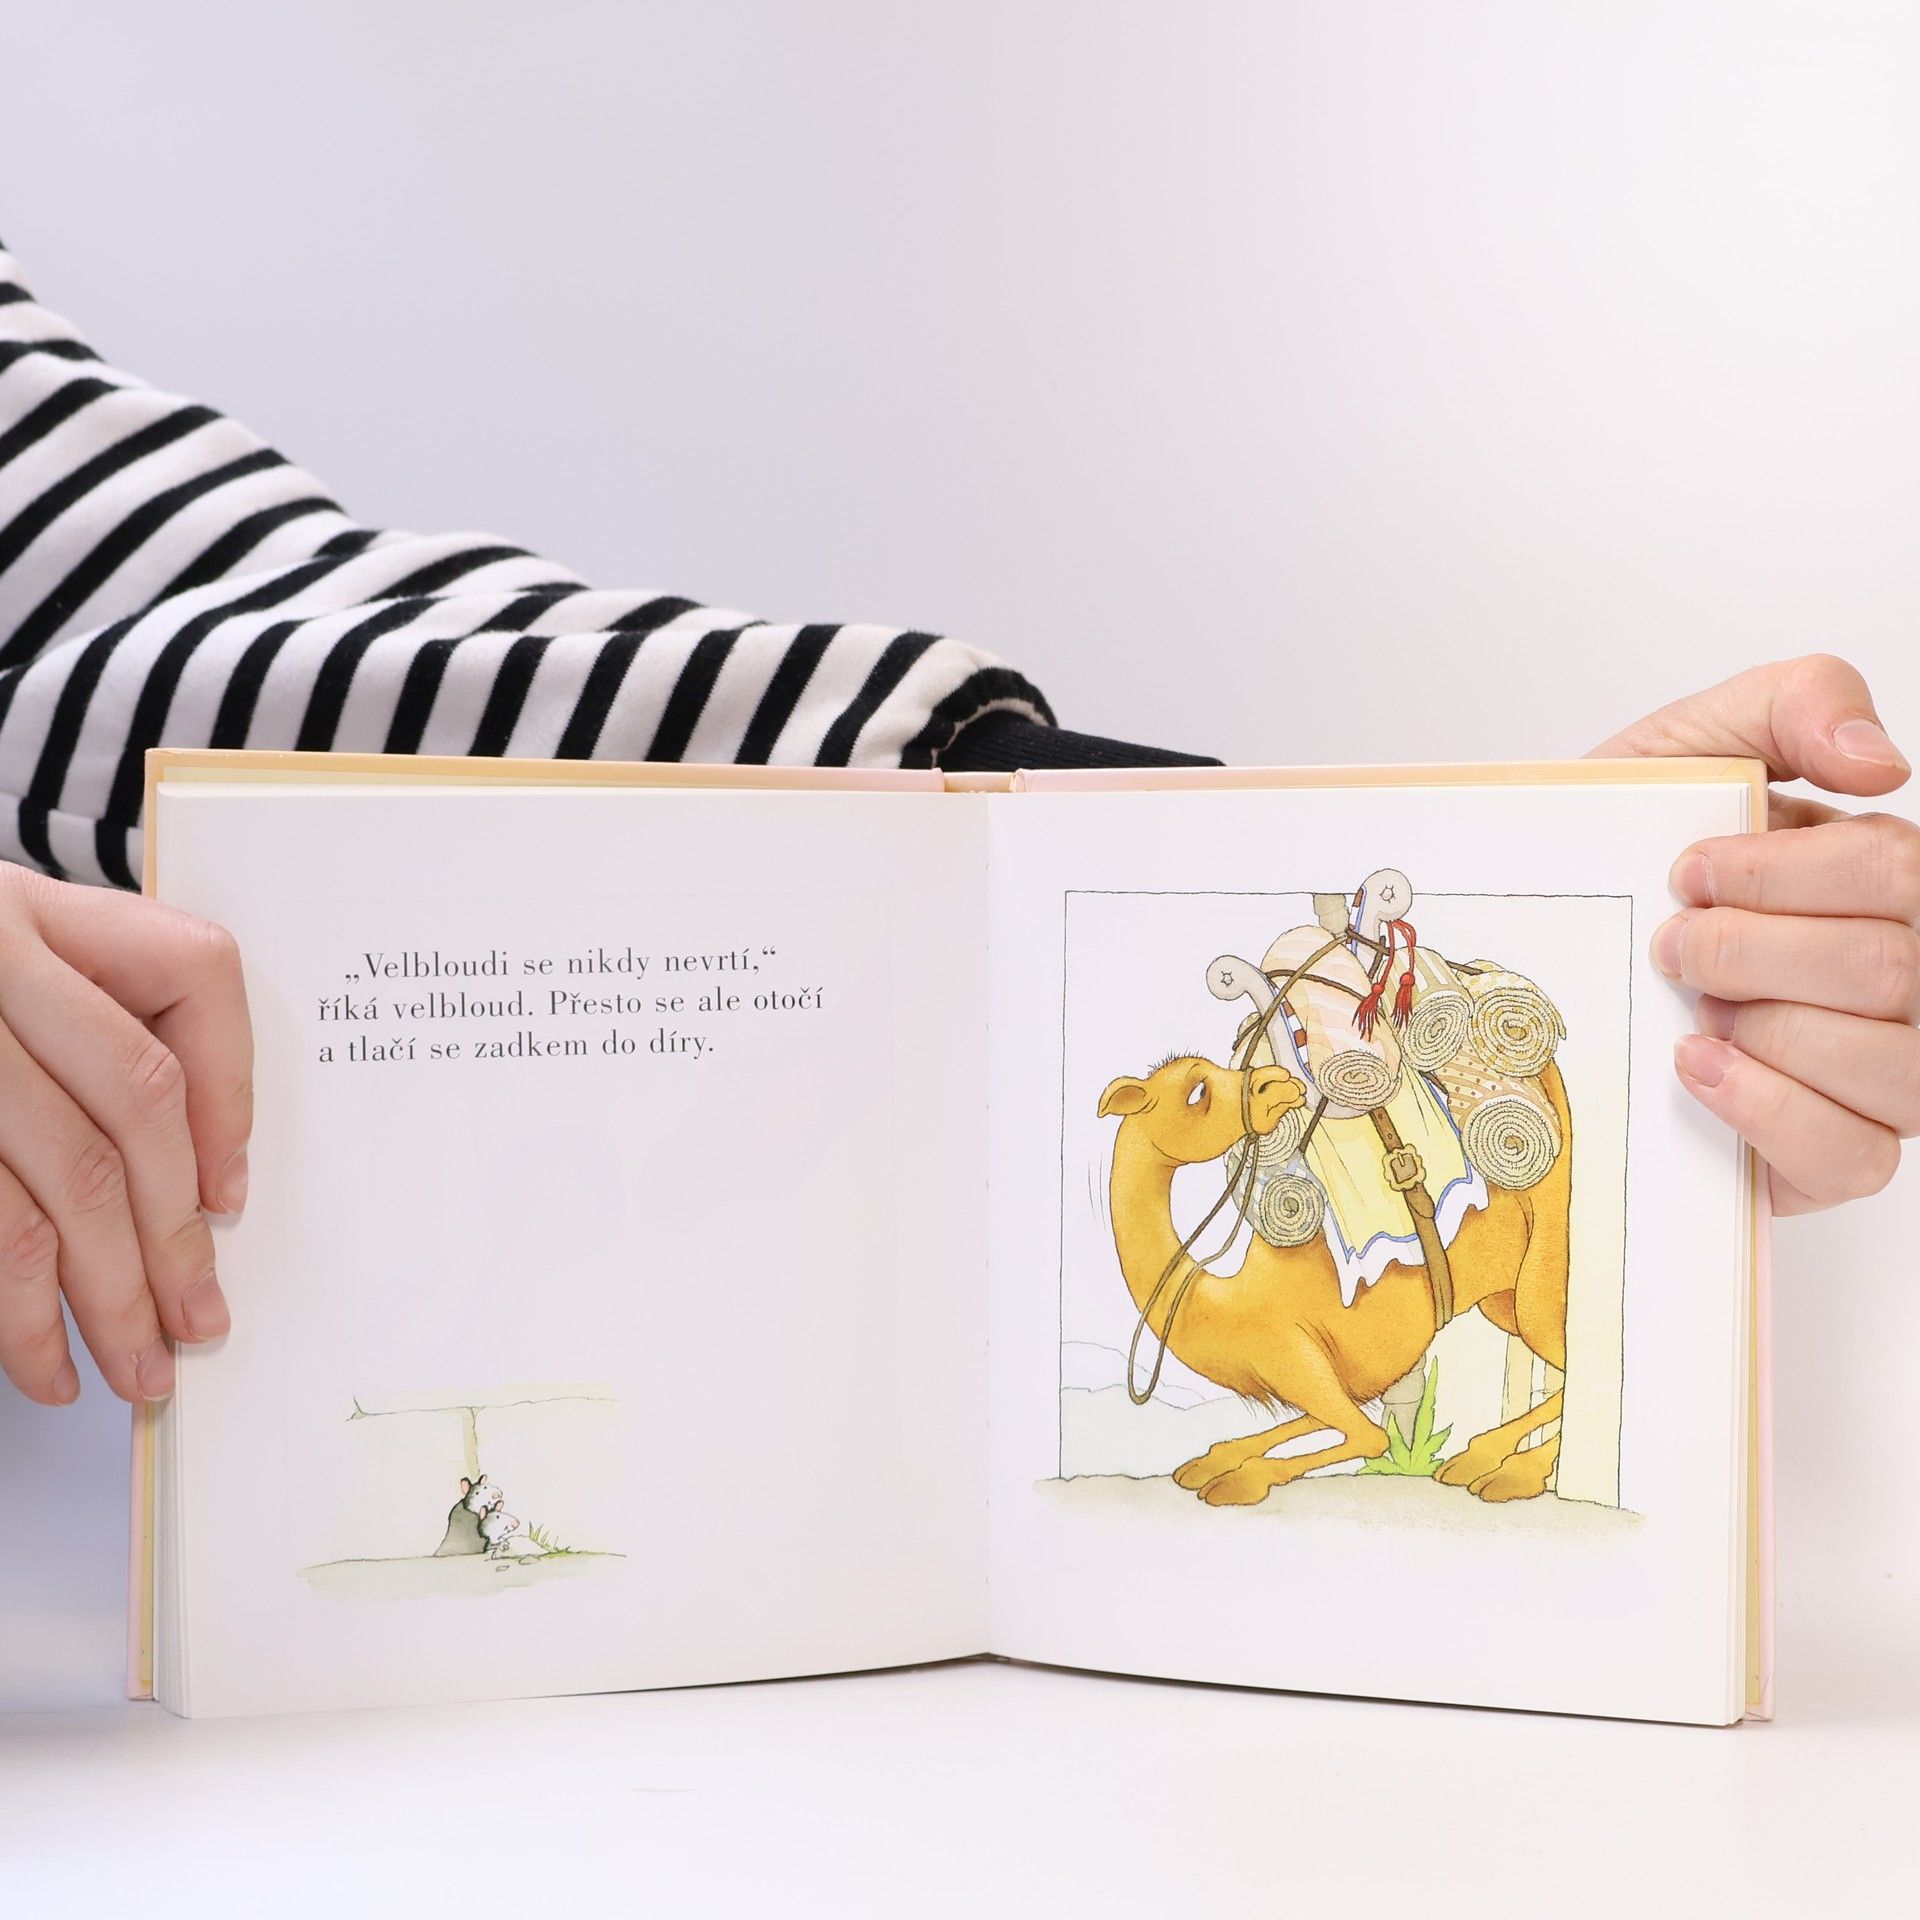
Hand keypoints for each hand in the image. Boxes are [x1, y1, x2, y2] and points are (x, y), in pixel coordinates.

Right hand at [0, 865, 251, 1404]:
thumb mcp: (11, 959)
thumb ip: (98, 1028)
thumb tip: (205, 1183)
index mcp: (34, 908)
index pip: (192, 973)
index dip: (229, 1089)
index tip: (230, 1198)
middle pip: (132, 1104)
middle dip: (175, 1232)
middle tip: (198, 1324)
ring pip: (58, 1183)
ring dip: (104, 1296)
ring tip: (133, 1367)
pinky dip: (15, 1308)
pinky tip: (41, 1357)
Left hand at [1590, 654, 1915, 1213]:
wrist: (1539, 938)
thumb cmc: (1623, 848)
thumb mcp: (1688, 746)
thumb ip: (1795, 701)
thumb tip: (1882, 760)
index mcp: (1883, 876)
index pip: (1893, 870)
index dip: (1778, 874)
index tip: (1687, 872)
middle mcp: (1903, 975)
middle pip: (1890, 969)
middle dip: (1751, 953)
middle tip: (1671, 947)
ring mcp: (1880, 1073)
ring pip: (1895, 1068)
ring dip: (1765, 1031)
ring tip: (1690, 1010)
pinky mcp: (1832, 1156)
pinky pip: (1854, 1155)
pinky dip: (1768, 1109)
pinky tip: (1697, 1066)